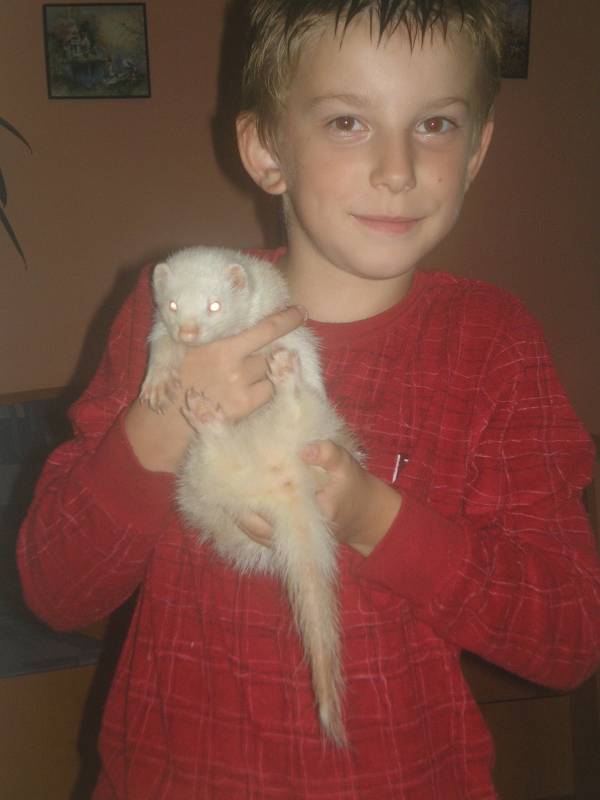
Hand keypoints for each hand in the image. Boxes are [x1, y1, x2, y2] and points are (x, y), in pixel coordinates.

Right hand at [124, 305, 306, 472]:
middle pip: (273, 350)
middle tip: (291, 345)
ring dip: (274, 369)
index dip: (286, 320)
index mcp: (215, 342)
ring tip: (271, 368)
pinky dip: (270, 387)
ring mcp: (238, 386)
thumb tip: (244, 318)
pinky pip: (269, 392)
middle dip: (283, 347)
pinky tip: (265, 387)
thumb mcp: (182, 346)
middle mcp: (229, 362)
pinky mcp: (242, 407)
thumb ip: (210, 333)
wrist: (163, 421)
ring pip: (273, 371)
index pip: (264, 328)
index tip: (299, 313)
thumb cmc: (174, 378)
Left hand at [237, 440, 402, 556]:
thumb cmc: (352, 486)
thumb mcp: (346, 465)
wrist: (361, 515)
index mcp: (314, 513)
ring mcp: (291, 538)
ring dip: (239, 516)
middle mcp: (298, 531)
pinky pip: (260, 536)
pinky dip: (246, 523)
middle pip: (259, 526)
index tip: (237, 479)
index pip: (277, 509)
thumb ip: (329, 454)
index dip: (255, 497)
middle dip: (240, 509)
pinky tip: (233, 505)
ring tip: (221, 494)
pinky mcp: (287, 538)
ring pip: (256, 533)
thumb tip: (305, 449)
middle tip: (221, 486)